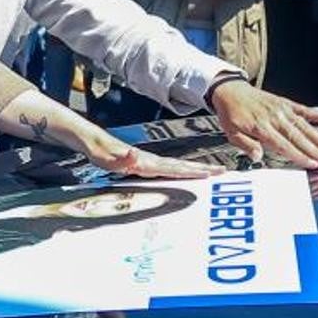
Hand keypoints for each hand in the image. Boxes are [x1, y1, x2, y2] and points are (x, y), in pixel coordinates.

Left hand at [82, 131, 222, 178]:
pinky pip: (170, 170)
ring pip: (179, 167)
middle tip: (222, 172)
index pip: (175, 168)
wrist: (95, 144)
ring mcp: (151, 162)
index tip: (211, 173)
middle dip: (203, 169)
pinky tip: (187, 174)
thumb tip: (134, 154)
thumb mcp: (110, 158)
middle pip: (183, 166)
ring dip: (196, 169)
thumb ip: (123, 158)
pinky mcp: (147, 165)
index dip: (193, 171)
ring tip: (212, 172)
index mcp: (148, 162)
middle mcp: (153, 161)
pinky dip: (183, 171)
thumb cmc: (103, 153)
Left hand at [208, 80, 317, 168]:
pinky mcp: (286, 103)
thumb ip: (246, 145)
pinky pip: (305, 110)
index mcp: (261, 127)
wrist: (230, 90)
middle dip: (315, 150)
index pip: (283, 145)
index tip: (312, 164)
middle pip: (298, 137)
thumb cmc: (231, 114)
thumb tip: (258, 157)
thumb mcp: (231, 132)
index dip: (299, 155)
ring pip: (305, 125)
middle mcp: (274, 117)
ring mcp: (282, 109)